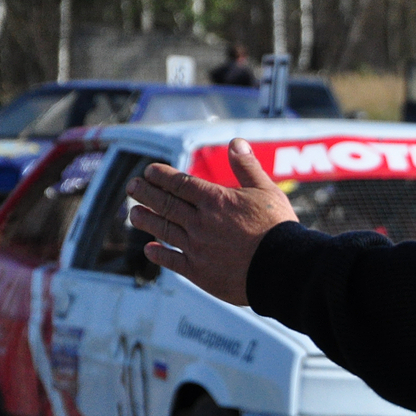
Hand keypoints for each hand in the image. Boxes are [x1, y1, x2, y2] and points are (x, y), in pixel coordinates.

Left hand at [127, 138, 297, 305]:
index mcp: (216, 200)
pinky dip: (159, 254)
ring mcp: (197, 248)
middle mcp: (200, 222)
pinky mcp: (199, 272)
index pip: (180, 183)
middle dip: (145, 193)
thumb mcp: (267, 191)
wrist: (283, 268)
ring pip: (163, 230)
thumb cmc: (278, 228)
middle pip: (165, 204)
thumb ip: (247, 167)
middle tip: (132, 186)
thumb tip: (236, 142)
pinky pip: (172, 261)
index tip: (149, 171)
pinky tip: (150, 249)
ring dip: (146, 220)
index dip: (161, 175)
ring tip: (134, 214)